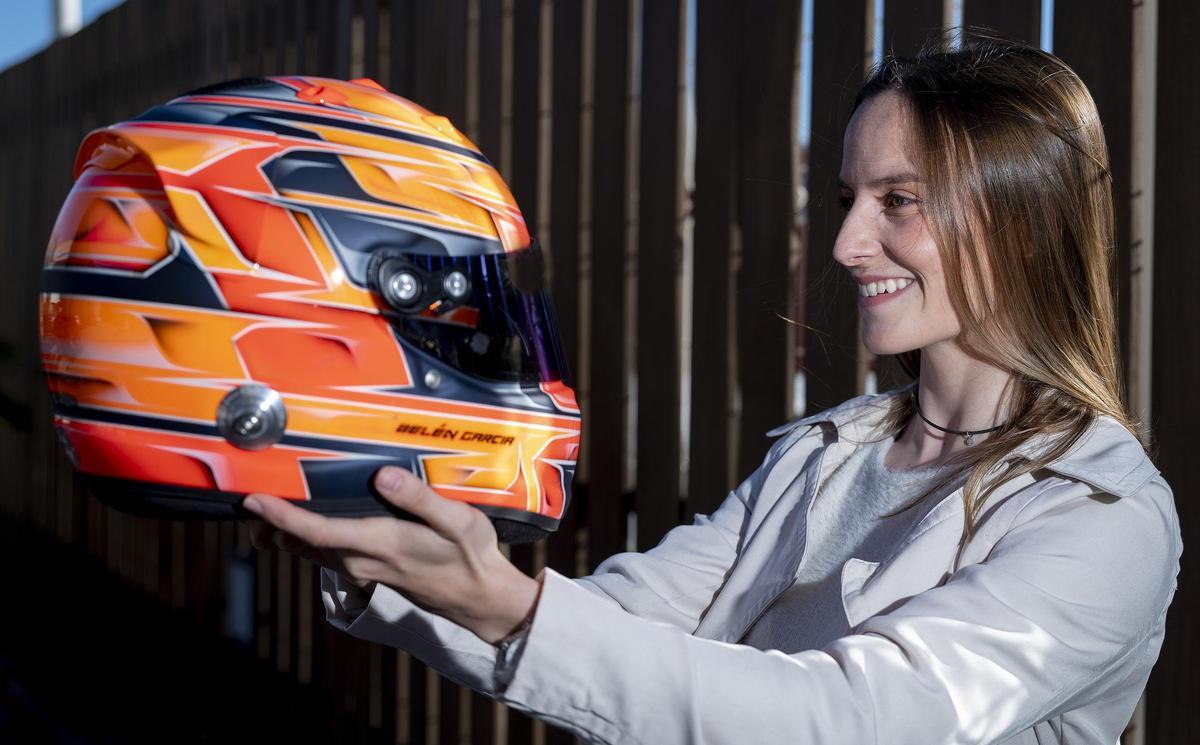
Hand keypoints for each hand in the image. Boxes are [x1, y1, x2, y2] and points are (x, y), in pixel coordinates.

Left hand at [241, 466, 542, 644]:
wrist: (479, 599)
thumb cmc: (470, 558)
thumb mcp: (457, 522)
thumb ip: (419, 499)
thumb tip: (384, 477)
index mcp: (380, 544)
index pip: (317, 531)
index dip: (281, 516)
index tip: (252, 499)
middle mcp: (361, 561)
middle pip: (300, 541)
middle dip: (269, 518)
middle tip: (244, 486)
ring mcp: (360, 569)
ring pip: (307, 549)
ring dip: (282, 528)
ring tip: (263, 500)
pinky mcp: (365, 571)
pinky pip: (321, 552)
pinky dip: (301, 536)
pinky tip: (300, 520)